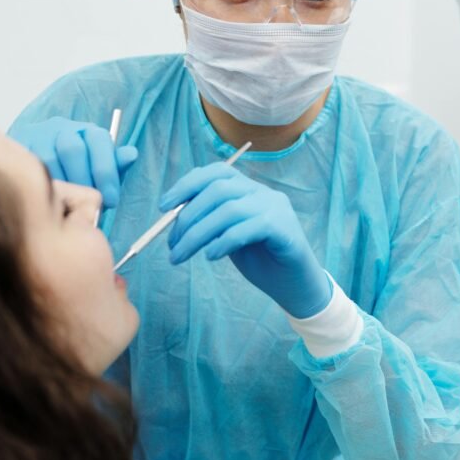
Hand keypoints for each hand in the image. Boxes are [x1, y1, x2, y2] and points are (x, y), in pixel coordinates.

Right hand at [10, 117, 137, 208]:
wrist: (39, 169)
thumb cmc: (78, 172)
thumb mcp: (101, 170)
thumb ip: (115, 165)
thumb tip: (131, 154)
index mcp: (88, 132)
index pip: (100, 141)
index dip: (106, 172)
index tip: (110, 199)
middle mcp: (63, 128)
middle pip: (73, 149)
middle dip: (83, 180)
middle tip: (87, 204)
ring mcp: (39, 135)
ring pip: (49, 158)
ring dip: (61, 185)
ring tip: (68, 204)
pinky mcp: (20, 146)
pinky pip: (29, 166)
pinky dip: (41, 185)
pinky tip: (49, 198)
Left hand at [160, 162, 331, 318]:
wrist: (295, 286)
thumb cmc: (260, 261)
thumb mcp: (228, 237)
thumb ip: (210, 222)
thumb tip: (173, 218)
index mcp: (249, 189)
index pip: (216, 173)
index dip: (187, 185)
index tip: (163, 207)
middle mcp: (264, 193)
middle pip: (219, 190)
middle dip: (188, 216)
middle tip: (172, 244)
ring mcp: (277, 208)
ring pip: (230, 210)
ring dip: (198, 233)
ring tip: (182, 255)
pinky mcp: (285, 229)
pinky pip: (248, 228)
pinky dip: (223, 241)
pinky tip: (211, 256)